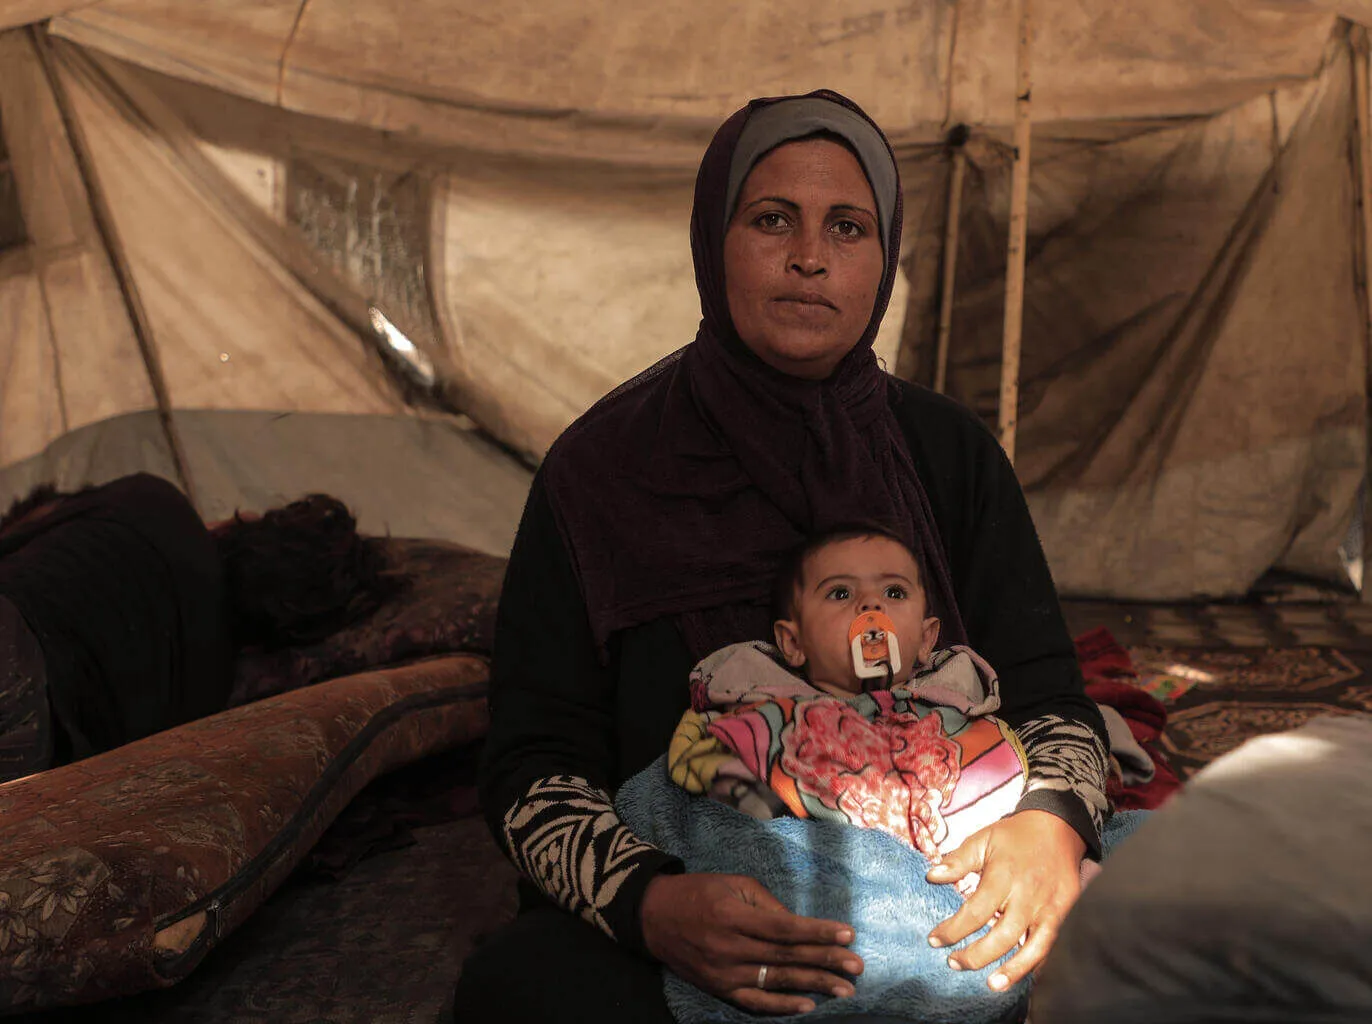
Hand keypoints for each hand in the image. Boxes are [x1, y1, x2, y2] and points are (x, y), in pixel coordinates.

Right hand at [640, 872, 863, 1014]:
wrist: (653, 916)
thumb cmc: (699, 892)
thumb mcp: (733, 885)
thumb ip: (767, 905)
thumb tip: (800, 925)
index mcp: (734, 916)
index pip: (785, 927)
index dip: (818, 932)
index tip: (848, 933)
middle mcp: (730, 947)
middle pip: (786, 957)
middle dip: (826, 961)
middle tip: (857, 966)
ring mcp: (724, 973)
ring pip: (776, 981)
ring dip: (814, 985)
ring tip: (845, 989)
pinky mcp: (719, 989)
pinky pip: (755, 1002)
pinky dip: (782, 1006)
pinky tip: (808, 1006)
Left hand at [924, 810, 1086, 990]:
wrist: (1058, 827)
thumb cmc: (1015, 836)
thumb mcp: (983, 839)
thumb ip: (957, 860)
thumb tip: (931, 877)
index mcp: (1004, 875)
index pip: (976, 912)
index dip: (953, 930)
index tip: (935, 940)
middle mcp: (1029, 895)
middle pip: (1003, 936)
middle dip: (977, 956)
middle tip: (954, 963)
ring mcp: (1051, 908)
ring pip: (1034, 948)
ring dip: (1012, 971)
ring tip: (991, 984)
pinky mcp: (1068, 914)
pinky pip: (1054, 946)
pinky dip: (1039, 964)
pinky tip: (1022, 975)